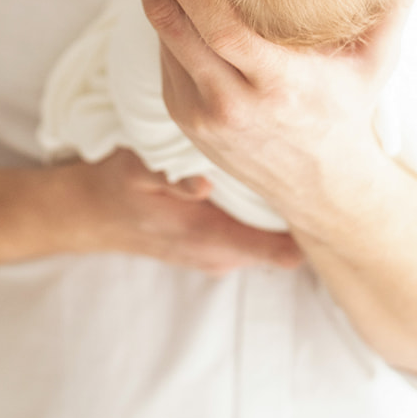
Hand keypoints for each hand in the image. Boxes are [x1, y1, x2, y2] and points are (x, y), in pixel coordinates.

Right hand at [81, 146, 302, 274]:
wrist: (91, 215)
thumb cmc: (117, 188)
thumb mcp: (134, 171)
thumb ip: (166, 175)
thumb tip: (201, 185)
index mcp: (211, 240)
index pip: (284, 250)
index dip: (310, 217)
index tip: (326, 184)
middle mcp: (224, 256)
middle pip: (289, 241)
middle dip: (305, 205)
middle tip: (320, 162)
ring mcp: (223, 254)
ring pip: (276, 236)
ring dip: (286, 206)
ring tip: (299, 164)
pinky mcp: (220, 246)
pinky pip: (258, 232)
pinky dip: (267, 209)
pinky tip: (268, 176)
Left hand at [122, 0, 412, 241]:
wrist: (321, 190)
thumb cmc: (350, 114)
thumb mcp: (378, 62)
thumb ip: (395, 2)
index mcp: (277, 84)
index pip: (218, 29)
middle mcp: (230, 102)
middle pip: (170, 23)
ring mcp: (199, 113)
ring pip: (159, 35)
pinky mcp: (182, 115)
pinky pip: (165, 52)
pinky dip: (160, 9)